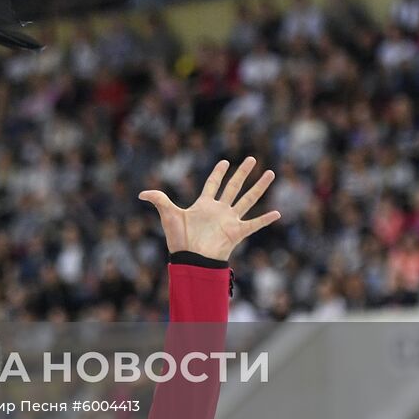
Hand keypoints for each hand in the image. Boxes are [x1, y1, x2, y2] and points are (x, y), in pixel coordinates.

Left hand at [138, 158, 279, 261]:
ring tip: (270, 173)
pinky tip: (277, 213)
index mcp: (204, 204)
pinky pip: (254, 224)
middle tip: (252, 159)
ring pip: (248, 199)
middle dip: (242, 173)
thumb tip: (141, 193)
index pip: (213, 184)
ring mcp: (229, 220)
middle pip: (234, 187)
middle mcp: (219, 210)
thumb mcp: (168, 215)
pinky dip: (265, 219)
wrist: (191, 259)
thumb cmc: (179, 239)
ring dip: (259, 187)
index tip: (225, 161)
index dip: (218, 173)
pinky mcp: (237, 232)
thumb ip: (158, 200)